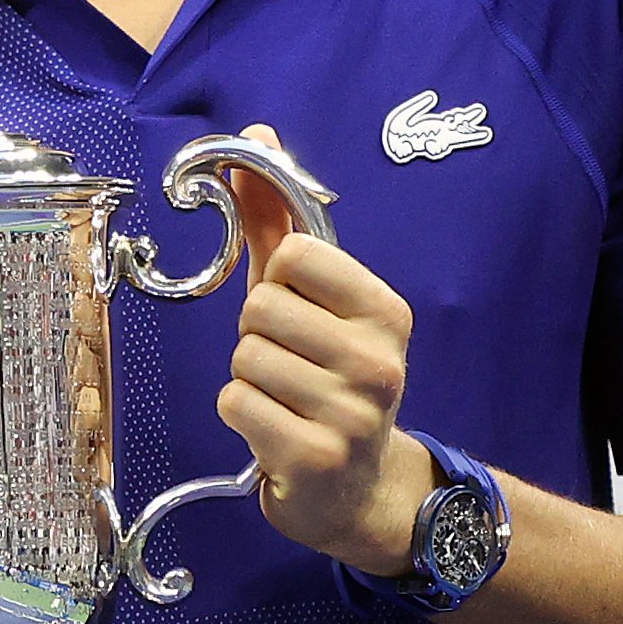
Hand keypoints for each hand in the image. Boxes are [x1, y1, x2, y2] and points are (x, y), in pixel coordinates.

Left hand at [213, 125, 437, 577]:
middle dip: (257, 335)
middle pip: (260, 308)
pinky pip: (235, 403)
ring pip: (243, 358)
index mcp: (386, 310)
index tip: (300, 313)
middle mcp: (379, 360)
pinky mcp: (313, 456)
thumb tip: (255, 136)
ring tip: (284, 399)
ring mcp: (351, 413)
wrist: (356, 487)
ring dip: (248, 379)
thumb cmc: (327, 377)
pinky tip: (274, 429)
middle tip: (288, 365)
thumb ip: (278, 221)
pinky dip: (241, 414)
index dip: (278, 283)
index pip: (294, 256)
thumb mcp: (312, 299)